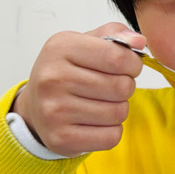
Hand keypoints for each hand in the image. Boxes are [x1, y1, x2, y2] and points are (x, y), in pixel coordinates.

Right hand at [11, 23, 145, 156]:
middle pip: (121, 87)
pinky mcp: (61, 138)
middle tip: (111, 87)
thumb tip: (139, 42)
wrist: (35, 108)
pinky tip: (95, 122)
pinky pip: (112, 137)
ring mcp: (55, 111)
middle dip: (126, 87)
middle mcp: (54, 78)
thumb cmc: (66, 72)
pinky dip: (111, 130)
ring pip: (119, 112)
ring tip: (101, 103)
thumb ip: (115, 35)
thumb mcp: (84, 43)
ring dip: (118, 109)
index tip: (129, 66)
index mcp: (61, 48)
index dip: (133, 64)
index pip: (117, 57)